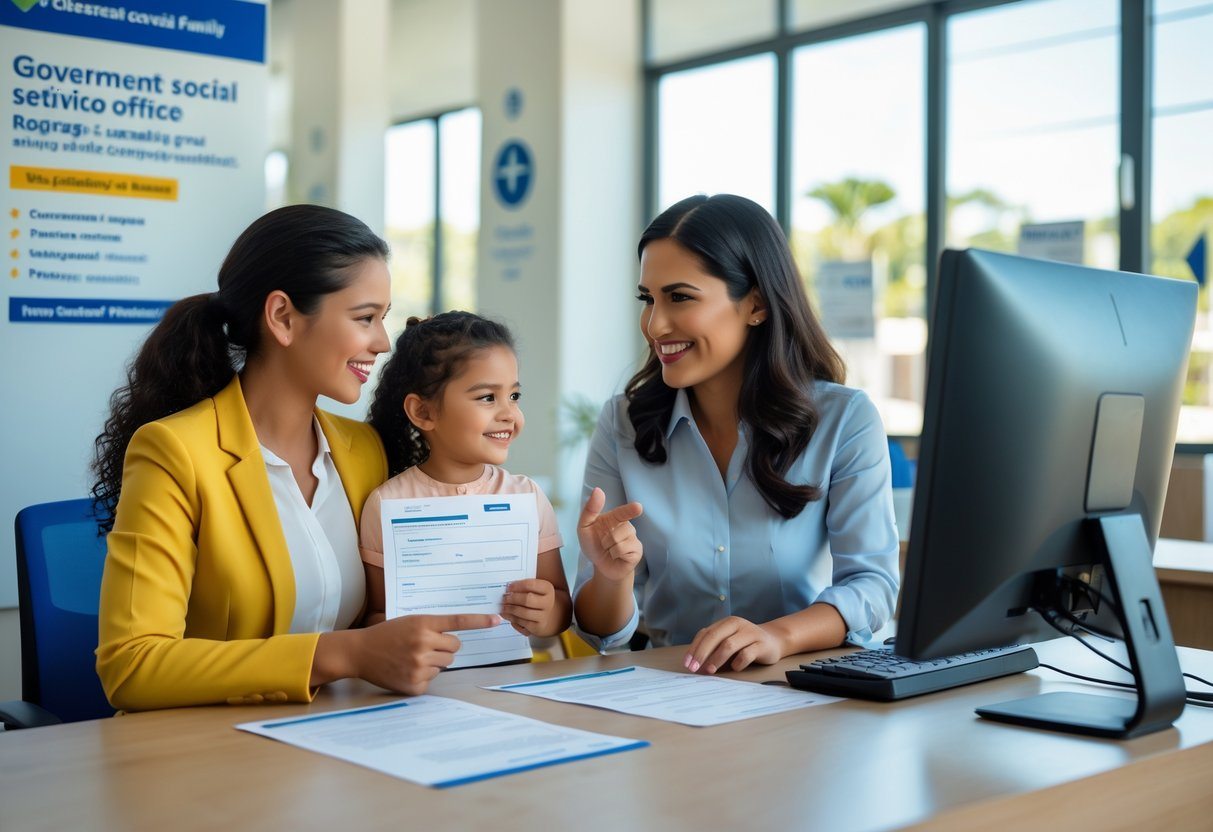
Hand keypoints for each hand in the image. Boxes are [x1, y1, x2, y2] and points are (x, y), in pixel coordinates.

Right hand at [355, 613, 500, 693]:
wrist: (360, 652)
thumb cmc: (386, 635)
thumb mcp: (410, 622)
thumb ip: (432, 627)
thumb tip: (457, 638)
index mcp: (423, 623)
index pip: (458, 622)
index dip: (479, 621)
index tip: (497, 620)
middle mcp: (423, 643)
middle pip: (455, 648)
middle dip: (444, 647)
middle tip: (425, 645)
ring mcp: (419, 665)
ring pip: (445, 664)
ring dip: (434, 661)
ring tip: (412, 657)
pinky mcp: (414, 684)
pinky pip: (433, 679)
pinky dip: (423, 676)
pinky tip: (406, 670)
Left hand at [501, 579, 556, 636]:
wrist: (548, 615)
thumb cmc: (536, 598)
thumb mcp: (534, 589)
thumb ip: (523, 587)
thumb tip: (508, 588)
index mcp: (547, 589)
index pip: (531, 585)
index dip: (517, 585)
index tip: (508, 586)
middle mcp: (548, 602)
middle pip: (527, 600)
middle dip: (513, 598)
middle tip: (504, 598)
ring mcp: (544, 616)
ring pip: (524, 613)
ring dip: (511, 610)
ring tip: (503, 607)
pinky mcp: (538, 628)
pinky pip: (523, 624)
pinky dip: (513, 619)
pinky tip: (507, 615)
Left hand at [577, 487, 643, 582]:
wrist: (600, 566)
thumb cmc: (593, 544)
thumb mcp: (584, 527)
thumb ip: (590, 509)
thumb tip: (598, 490)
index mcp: (615, 518)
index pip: (623, 512)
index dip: (630, 510)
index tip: (638, 507)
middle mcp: (627, 526)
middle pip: (617, 531)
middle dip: (605, 540)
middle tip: (603, 544)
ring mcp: (633, 539)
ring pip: (619, 541)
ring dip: (609, 548)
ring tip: (610, 551)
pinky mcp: (637, 551)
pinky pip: (623, 551)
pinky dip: (615, 555)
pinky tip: (616, 556)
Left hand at [684, 616, 784, 673]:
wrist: (774, 641)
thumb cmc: (746, 643)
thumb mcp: (728, 641)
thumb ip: (713, 648)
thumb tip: (694, 664)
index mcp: (726, 623)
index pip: (705, 633)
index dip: (694, 648)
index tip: (687, 663)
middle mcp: (737, 624)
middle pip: (714, 637)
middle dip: (702, 653)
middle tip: (694, 668)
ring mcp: (750, 633)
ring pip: (728, 645)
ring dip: (716, 659)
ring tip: (710, 670)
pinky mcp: (762, 645)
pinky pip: (746, 654)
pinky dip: (738, 662)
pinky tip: (735, 668)